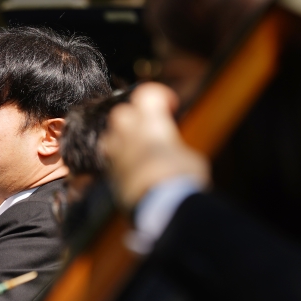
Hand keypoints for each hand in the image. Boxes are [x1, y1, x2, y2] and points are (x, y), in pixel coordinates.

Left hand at [99, 83, 209, 208]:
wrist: (160, 207)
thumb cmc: (181, 179)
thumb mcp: (190, 156)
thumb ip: (174, 145)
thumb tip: (172, 151)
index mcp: (151, 123)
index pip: (146, 93)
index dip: (158, 96)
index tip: (169, 106)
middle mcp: (129, 134)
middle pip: (122, 112)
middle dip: (135, 117)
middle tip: (150, 128)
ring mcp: (116, 154)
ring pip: (110, 136)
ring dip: (122, 139)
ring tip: (139, 149)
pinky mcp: (110, 175)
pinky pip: (110, 160)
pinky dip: (119, 161)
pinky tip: (134, 170)